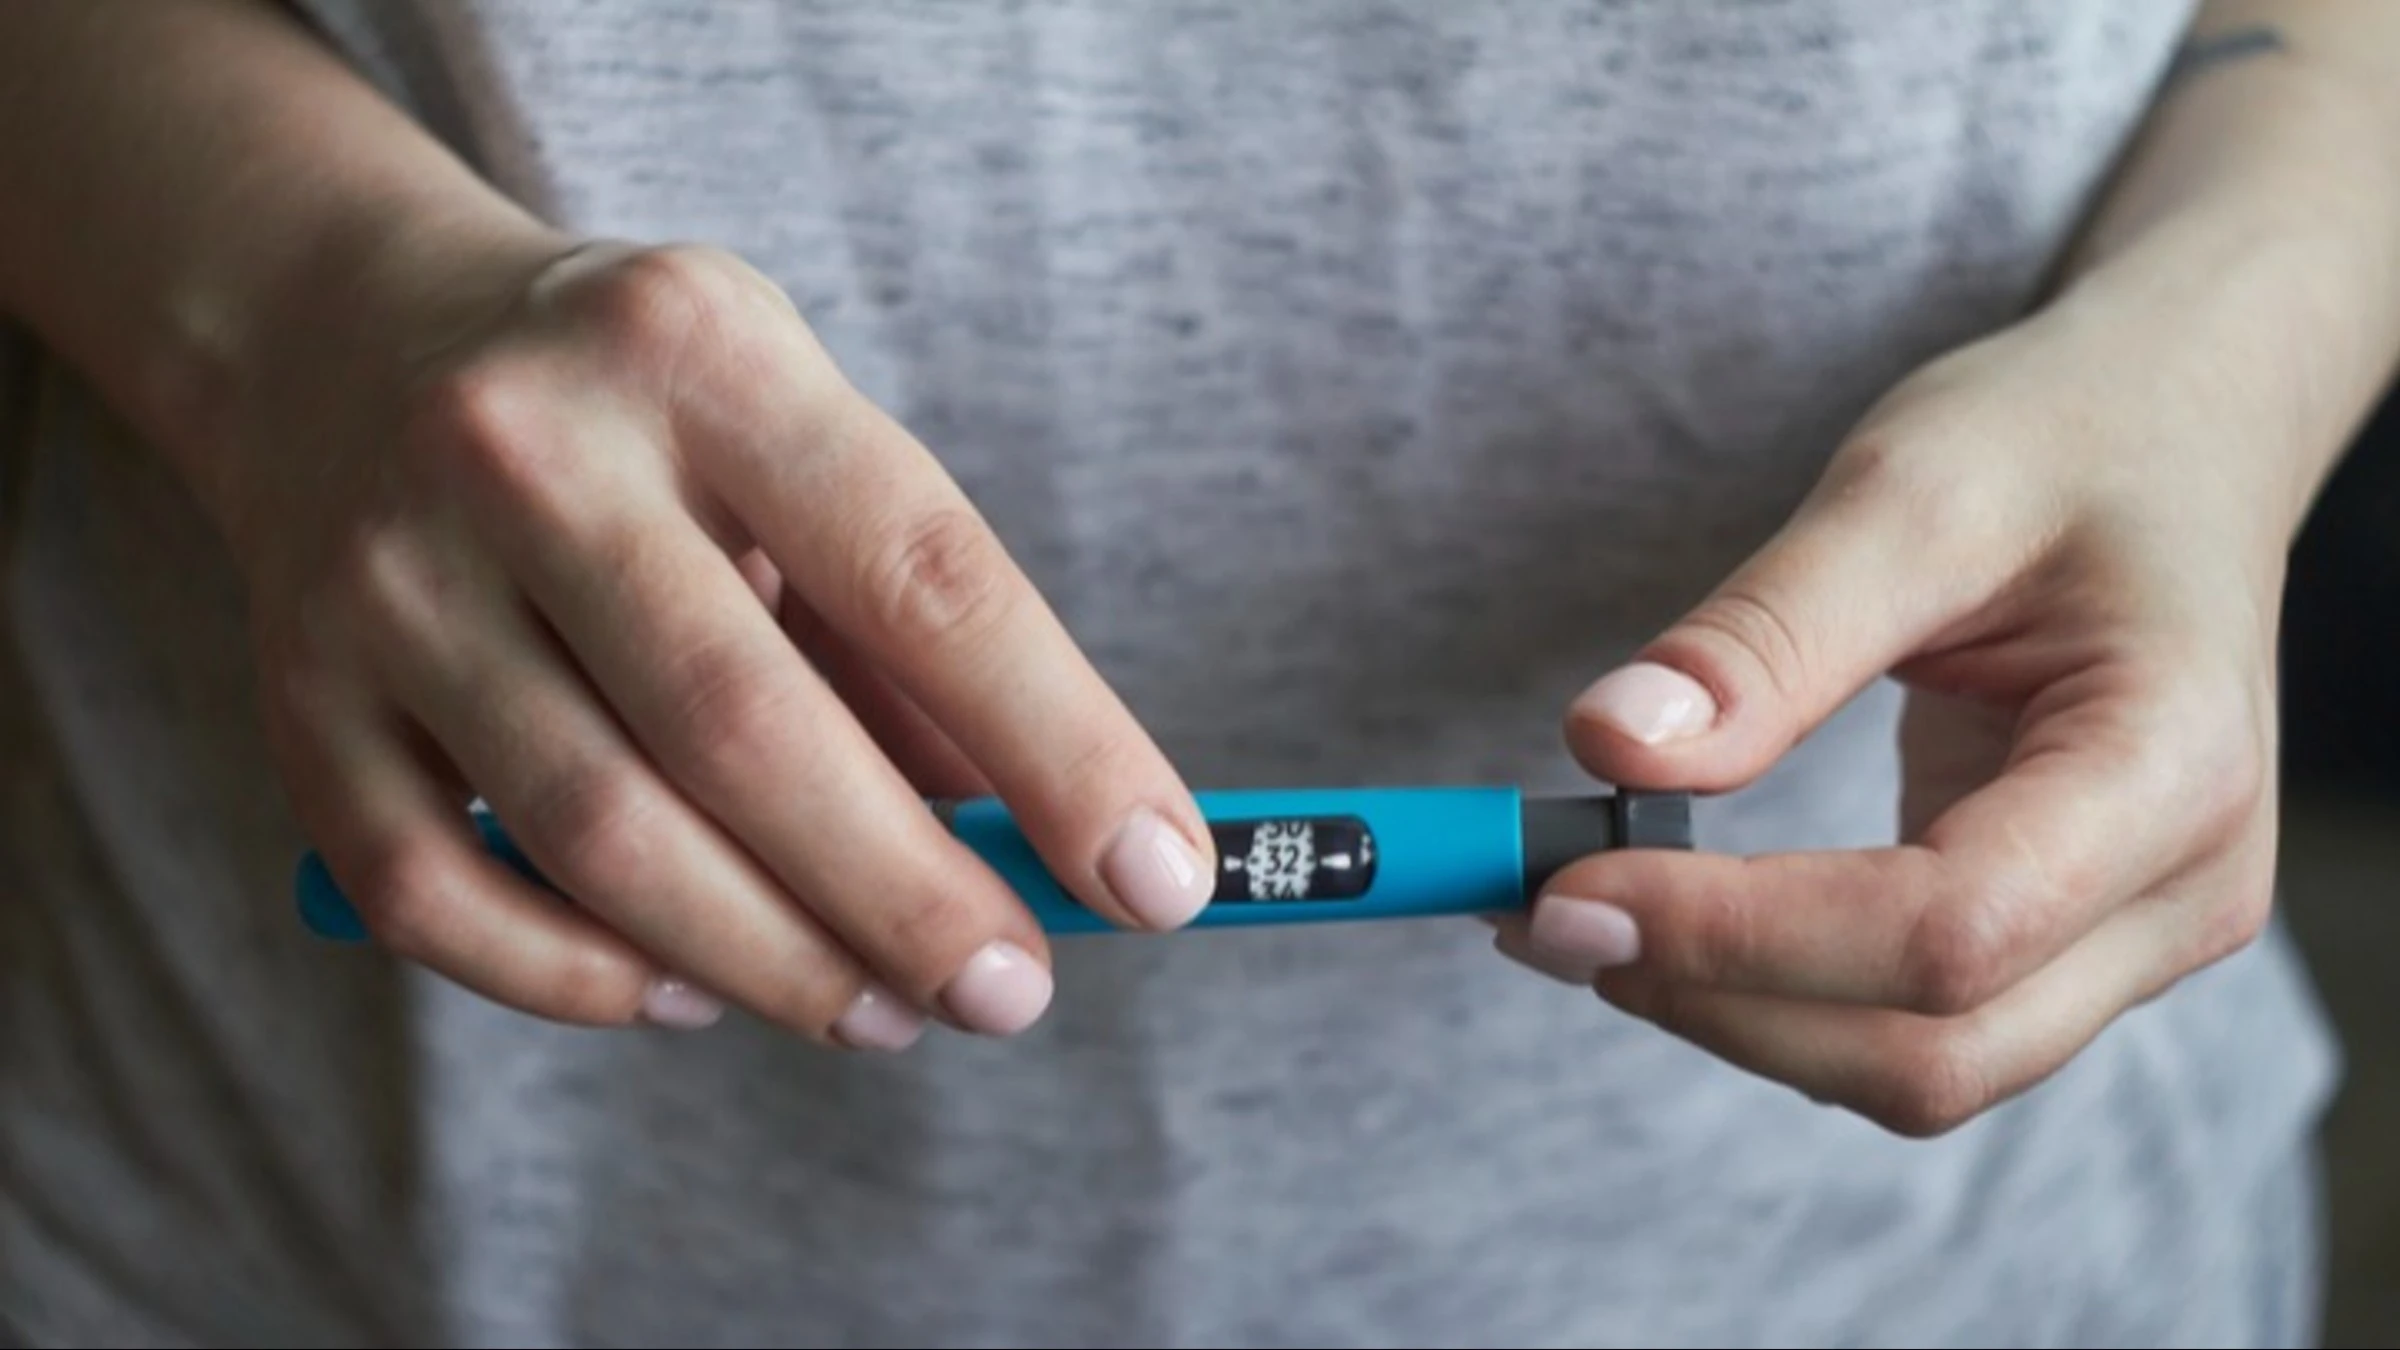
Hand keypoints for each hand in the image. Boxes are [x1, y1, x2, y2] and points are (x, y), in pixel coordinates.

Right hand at [230, 233, 1215, 1046]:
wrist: (345, 339)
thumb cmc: (646, 418)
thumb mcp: (799, 445)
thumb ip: (910, 635)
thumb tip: (1040, 841)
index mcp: (702, 352)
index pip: (922, 574)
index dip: (1059, 744)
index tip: (1159, 880)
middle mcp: (525, 450)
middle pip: (745, 732)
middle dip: (907, 896)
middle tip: (1012, 993)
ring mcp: (389, 577)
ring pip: (602, 838)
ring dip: (772, 962)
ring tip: (884, 1011)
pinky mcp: (298, 699)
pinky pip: (446, 903)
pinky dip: (588, 982)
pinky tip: (691, 993)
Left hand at [1493, 294, 2297, 1135]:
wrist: (2172, 438)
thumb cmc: (2061, 440)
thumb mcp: (1910, 491)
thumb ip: (1762, 635)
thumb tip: (1608, 749)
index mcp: (2173, 767)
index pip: (1943, 931)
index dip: (1739, 935)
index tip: (1567, 888)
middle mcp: (2183, 891)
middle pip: (1930, 1051)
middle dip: (1717, 1000)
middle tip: (1538, 914)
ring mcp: (2134, 937)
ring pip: (1916, 1069)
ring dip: (1730, 1015)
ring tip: (1580, 912)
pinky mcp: (2064, 943)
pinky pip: (1910, 1027)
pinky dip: (1772, 996)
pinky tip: (1666, 919)